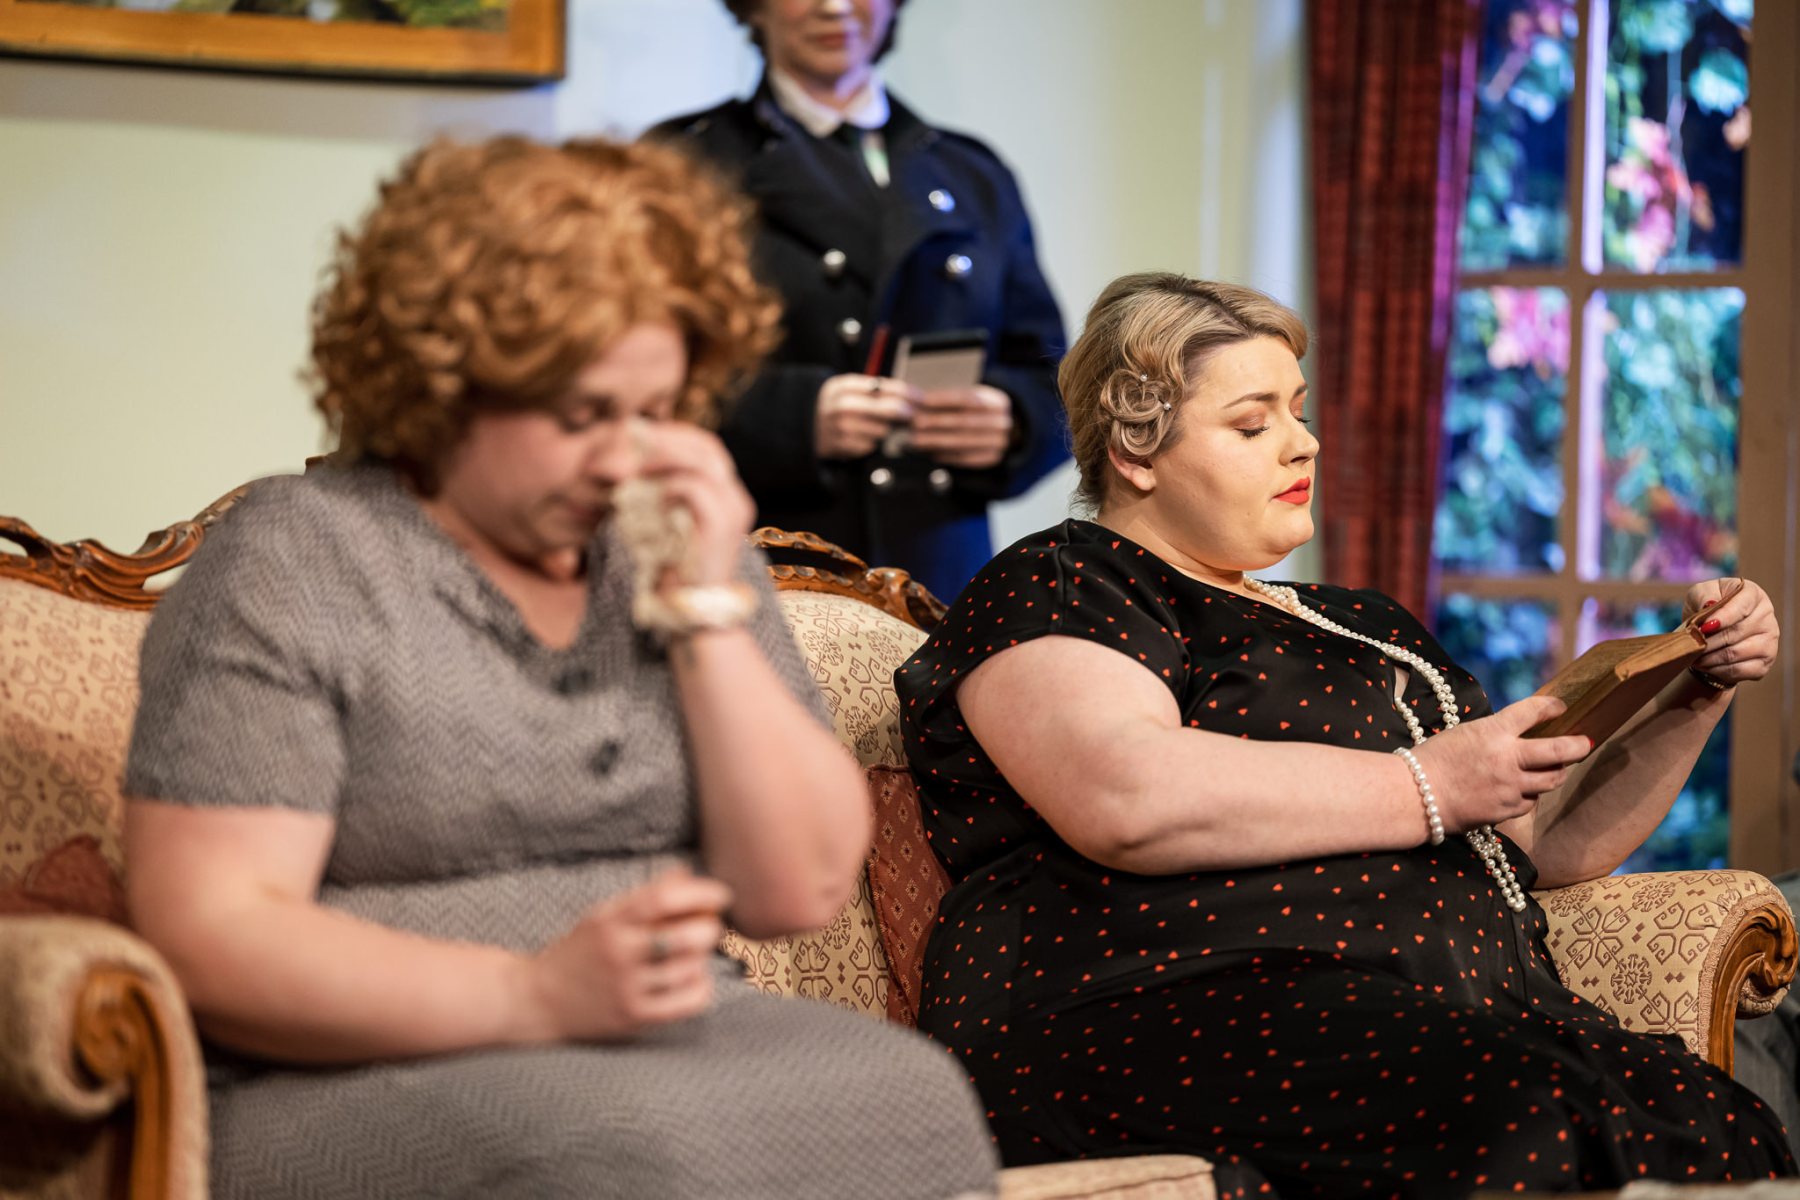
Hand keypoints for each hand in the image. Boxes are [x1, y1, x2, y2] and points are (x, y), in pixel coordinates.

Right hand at [518, 867, 731, 1042]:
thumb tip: (686, 872)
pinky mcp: (633, 1017)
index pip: (663, 899)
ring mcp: (626, 987)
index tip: (722, 895)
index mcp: (610, 921)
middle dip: (710, 928)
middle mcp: (619, 953)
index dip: (701, 893)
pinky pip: (686, 1002)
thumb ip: (643, 895)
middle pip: (684, 936)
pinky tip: (693, 979)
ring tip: (695, 954)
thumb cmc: (577, 952)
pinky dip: (700, 988)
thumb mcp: (602, 916)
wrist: (536, 1000)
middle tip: (710, 927)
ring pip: (689, 969)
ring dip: (703, 958)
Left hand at [633, 422, 755, 587]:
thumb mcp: (670, 526)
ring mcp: (733, 510)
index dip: (675, 435)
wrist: (696, 613)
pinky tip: (652, 498)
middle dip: (667, 438)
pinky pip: (694, 487)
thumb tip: (632, 470)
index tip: (640, 435)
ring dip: (664, 458)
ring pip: (701, 460)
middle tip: (634, 440)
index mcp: (728, 496)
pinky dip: (668, 486)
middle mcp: (737, 498)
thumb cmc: (677, 571)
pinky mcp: (721, 525)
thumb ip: (663, 497)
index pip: (707, 447)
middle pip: (707, 446)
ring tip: (638, 469)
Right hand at [815, 375, 917, 459]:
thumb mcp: (846, 388)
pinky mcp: (843, 446)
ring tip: (882, 427)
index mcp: (845, 385)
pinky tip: (865, 437)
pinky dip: (872, 442)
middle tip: (913, 415)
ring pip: (883, 430)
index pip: (886, 387)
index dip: (908, 392)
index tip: (920, 397)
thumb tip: (908, 395)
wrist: (802, 425)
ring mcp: (842, 427)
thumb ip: (872, 388)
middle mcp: (843, 405)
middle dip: (906, 413)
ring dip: (887, 430)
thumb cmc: (834, 405)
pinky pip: (871, 445)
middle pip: (889, 409)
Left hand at [909, 384, 1013, 468]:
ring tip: (915, 440)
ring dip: (936, 441)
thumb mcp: (974, 396)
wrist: (1005, 429)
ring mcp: (1000, 442)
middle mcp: (1003, 422)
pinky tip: (929, 451)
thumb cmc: (977, 409)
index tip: (921, 400)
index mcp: (998, 401)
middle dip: (936, 422)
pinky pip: (964, 458)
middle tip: (914, 422)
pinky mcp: (992, 458)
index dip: (943, 399)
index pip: (967, 397)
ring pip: (962, 442)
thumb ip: (954, 398)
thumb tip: (921, 400)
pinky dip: (945, 454)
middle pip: (963, 421)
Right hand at [1410, 696, 1590, 832]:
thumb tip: (1520, 735)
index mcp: (1493, 732)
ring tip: (1557, 768)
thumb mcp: (1464, 734)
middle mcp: (1507, 758)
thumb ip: (1495, 734)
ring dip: (1556, 772)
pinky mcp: (1506, 810)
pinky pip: (1530, 801)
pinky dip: (1530, 794)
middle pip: (1558, 751)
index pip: (1533, 711)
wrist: (1415, 795)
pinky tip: (1524, 790)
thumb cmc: (1432, 760)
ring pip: (1550, 779)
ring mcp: (1510, 787)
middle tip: (1585, 743)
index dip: (1551, 706)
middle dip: (1577, 746)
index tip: (1560, 707)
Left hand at [1683, 578, 1778, 687]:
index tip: (1704, 627)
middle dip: (1709, 641)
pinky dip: (1716, 670)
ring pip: (1736, 653)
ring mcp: (1768, 641)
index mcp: (1753, 595)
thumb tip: (1709, 605)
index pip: (1742, 606)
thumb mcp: (1700, 593)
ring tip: (1693, 655)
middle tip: (1690, 645)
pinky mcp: (1764, 663)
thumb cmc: (1708, 607)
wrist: (1712, 631)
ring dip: (1710, 657)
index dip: (1723, 618)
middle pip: (1736, 633)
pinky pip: (1738, 670)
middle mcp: (1766, 617)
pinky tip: (1704, 665)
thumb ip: (1704, 596)